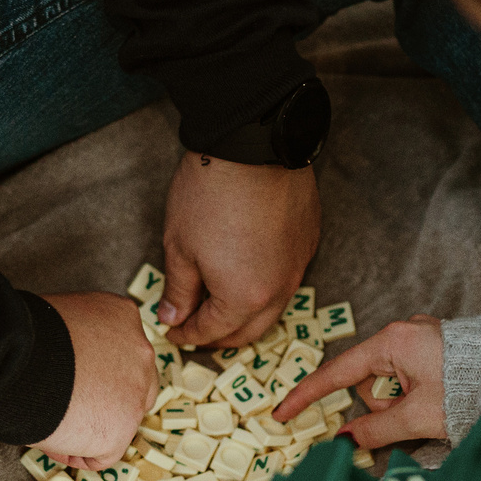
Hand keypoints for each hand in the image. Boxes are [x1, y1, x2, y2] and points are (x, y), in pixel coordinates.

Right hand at [35, 291, 156, 468]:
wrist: (18, 361)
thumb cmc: (25, 337)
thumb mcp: (60, 316)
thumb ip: (78, 335)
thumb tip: (66, 360)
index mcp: (122, 318)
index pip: (122, 352)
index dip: (95, 372)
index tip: (70, 379)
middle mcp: (140, 353)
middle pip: (134, 387)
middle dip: (106, 402)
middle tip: (69, 406)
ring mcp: (135, 395)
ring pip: (119, 423)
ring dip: (89, 428)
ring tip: (52, 421)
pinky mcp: (120, 431)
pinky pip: (102, 455)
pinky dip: (76, 453)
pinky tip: (53, 439)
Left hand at [158, 154, 320, 347]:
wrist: (252, 145)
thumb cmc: (210, 194)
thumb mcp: (180, 247)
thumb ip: (179, 290)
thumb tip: (173, 316)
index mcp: (244, 299)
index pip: (211, 332)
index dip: (186, 335)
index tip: (172, 330)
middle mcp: (279, 290)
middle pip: (248, 331)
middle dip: (219, 335)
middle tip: (195, 327)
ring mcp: (298, 265)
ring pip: (273, 307)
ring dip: (246, 313)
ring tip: (220, 303)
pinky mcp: (308, 240)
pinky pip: (288, 277)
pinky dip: (266, 285)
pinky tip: (247, 270)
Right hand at [274, 316, 445, 445]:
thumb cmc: (470, 391)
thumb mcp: (418, 418)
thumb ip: (375, 431)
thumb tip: (344, 442)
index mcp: (393, 341)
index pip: (337, 372)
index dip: (307, 395)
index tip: (281, 414)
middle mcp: (403, 332)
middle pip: (369, 382)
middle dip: (385, 407)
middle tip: (416, 416)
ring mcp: (421, 337)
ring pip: (391, 383)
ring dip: (405, 404)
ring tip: (437, 407)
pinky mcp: (435, 346)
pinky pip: (410, 376)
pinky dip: (418, 395)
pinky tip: (441, 399)